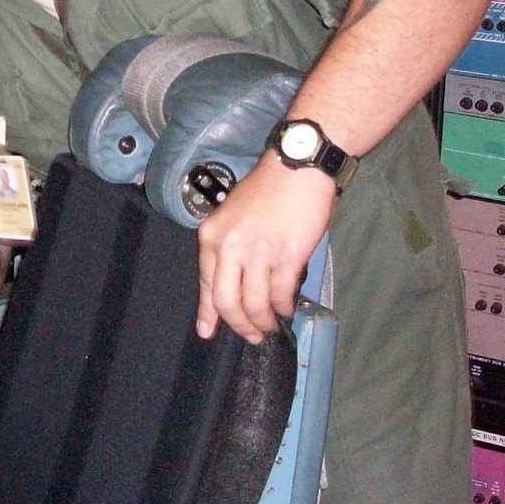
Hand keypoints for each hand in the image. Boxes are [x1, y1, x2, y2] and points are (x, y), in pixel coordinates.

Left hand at [195, 152, 335, 343]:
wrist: (298, 167)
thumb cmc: (267, 189)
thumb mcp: (232, 216)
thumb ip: (227, 249)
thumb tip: (230, 283)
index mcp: (212, 236)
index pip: (207, 285)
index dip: (208, 314)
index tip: (208, 332)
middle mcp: (231, 247)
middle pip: (228, 303)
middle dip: (240, 326)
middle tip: (252, 336)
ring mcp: (259, 254)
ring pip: (255, 305)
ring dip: (264, 322)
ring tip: (271, 326)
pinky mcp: (287, 257)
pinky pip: (281, 295)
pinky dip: (283, 308)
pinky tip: (286, 309)